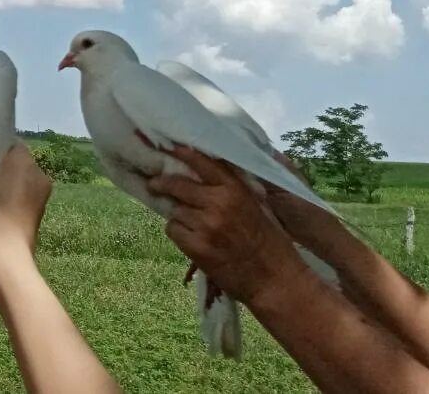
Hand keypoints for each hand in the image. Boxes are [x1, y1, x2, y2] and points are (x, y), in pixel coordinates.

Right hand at [0, 142, 51, 259]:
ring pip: (18, 182)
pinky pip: (20, 199)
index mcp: (24, 163)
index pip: (8, 143)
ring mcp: (41, 199)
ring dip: (1, 185)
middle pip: (13, 163)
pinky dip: (6, 200)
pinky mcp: (38, 217)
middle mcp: (38, 176)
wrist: (5, 264)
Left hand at [148, 145, 305, 303]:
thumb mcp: (255, 206)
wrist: (275, 280)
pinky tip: (192, 240)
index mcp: (235, 190)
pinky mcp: (196, 246)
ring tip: (193, 225)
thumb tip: (202, 175)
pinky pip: (173, 230)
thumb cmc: (270, 243)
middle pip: (177, 185)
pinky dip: (178, 233)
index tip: (169, 147)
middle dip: (162, 183)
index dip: (184, 153)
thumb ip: (231, 190)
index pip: (203, 163)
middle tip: (154, 184)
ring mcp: (206, 225)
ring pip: (175, 210)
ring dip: (178, 216)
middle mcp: (218, 203)